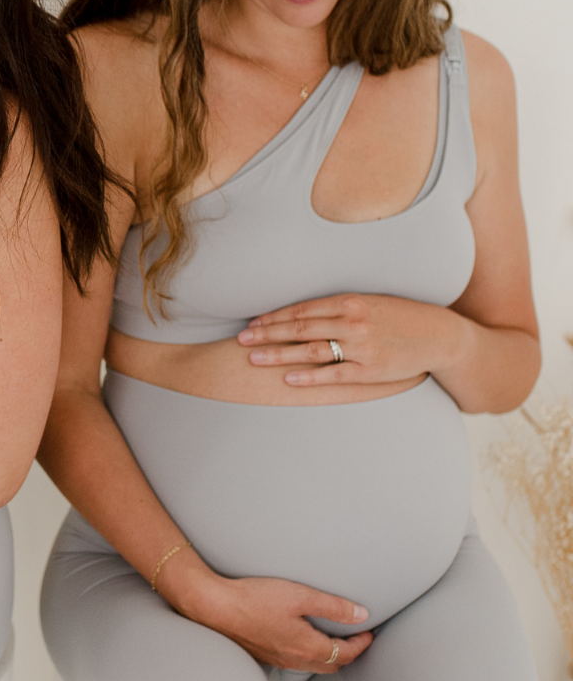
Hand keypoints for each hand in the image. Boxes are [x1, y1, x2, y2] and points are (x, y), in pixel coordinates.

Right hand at [178, 571, 372, 673]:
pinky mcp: (264, 655)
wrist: (215, 607)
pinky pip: (295, 662)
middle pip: (332, 665)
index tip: (369, 631)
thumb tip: (360, 615)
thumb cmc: (254, 599)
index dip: (361, 643)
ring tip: (334, 639)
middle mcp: (294, 659)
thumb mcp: (299, 596)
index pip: (345, 653)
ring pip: (314, 666)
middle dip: (349, 654)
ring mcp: (278, 660)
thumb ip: (333, 607)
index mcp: (307, 647)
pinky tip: (303, 640)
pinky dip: (309, 655)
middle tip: (357, 638)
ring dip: (329, 656)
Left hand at [237, 293, 451, 388]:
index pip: (302, 310)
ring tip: (254, 359)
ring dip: (278, 354)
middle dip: (266, 334)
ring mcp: (361, 347)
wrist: (438, 336)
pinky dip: (308, 377)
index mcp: (350, 301)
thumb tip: (301, 314)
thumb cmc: (399, 317)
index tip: (252, 323)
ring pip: (310, 350)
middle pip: (299, 329)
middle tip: (241, 340)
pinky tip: (287, 378)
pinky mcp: (370, 371)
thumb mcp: (368, 302)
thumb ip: (337, 306)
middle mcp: (353, 322)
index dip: (273, 317)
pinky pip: (333, 374)